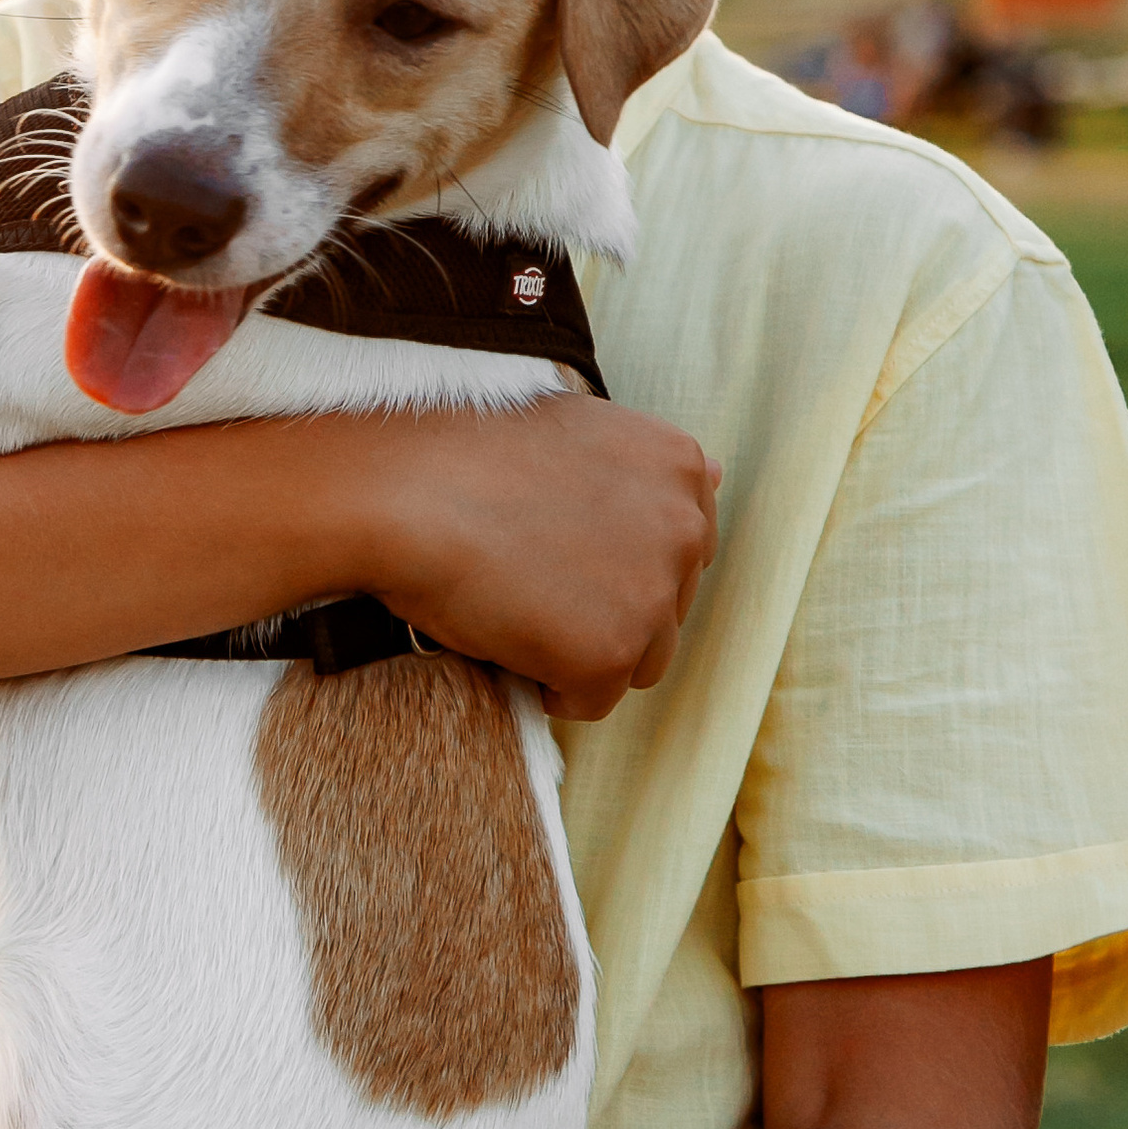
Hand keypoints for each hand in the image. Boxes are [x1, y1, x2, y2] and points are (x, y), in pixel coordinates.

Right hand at [361, 398, 719, 718]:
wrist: (404, 490)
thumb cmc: (466, 455)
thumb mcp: (576, 428)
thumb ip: (645, 466)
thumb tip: (723, 473)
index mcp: (679, 466)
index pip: (678, 548)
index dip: (614, 560)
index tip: (560, 552)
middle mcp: (685, 528)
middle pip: (664, 608)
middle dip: (604, 607)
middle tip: (528, 580)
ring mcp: (653, 594)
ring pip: (638, 661)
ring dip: (581, 649)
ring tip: (515, 606)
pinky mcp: (612, 654)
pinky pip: (590, 700)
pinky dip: (547, 684)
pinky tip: (503, 636)